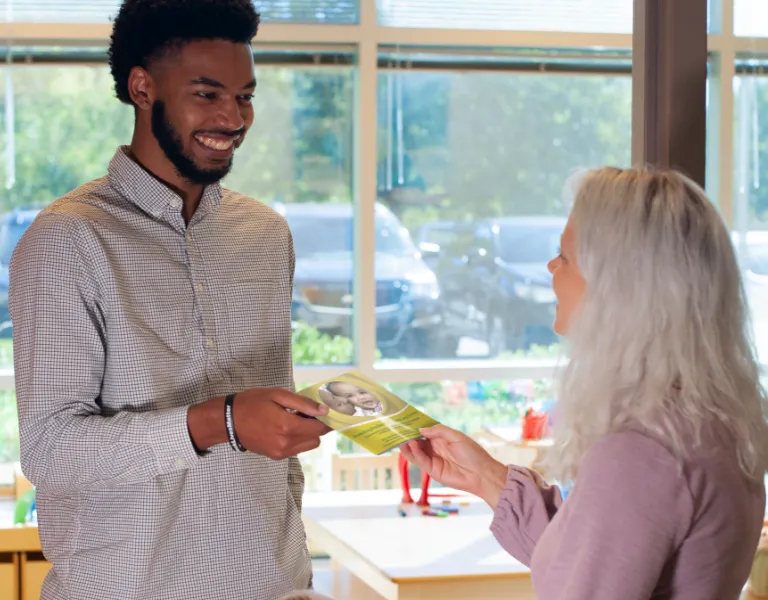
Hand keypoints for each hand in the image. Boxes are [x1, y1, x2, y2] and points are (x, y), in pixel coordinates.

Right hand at [188, 389, 331, 458]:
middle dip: (316, 427)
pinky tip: (285, 428)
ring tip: (294, 420)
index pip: (319, 429)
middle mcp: (286, 443)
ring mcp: (280, 452)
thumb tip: (323, 410)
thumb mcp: (278, 395)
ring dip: (307, 434)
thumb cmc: (251, 403)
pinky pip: (296, 449)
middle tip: (306, 413)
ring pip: (307, 446)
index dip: (325, 420)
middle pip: (316, 439)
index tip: (325, 410)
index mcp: (287, 426)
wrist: (228, 421)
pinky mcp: (275, 456)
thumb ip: (303, 404)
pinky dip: (297, 440)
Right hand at [400, 425, 507, 507]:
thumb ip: (439, 431)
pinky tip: (411, 444)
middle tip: (396, 429)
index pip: (425, 431)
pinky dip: (414, 453)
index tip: (405, 420)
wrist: (481, 473)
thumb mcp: (456, 436)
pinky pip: (420, 461)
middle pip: (417, 441)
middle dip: (407, 436)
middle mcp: (435, 448)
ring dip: (407, 445)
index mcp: (441, 439)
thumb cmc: (472, 453)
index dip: (415, 426)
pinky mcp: (432, 470)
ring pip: (415, 452)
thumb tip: (421, 429)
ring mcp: (433, 460)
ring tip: (400, 438)